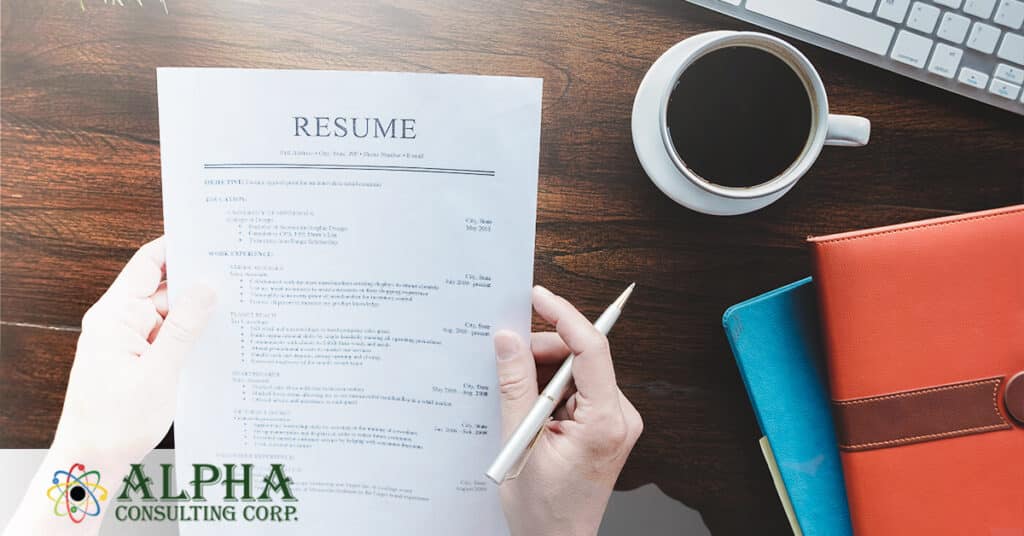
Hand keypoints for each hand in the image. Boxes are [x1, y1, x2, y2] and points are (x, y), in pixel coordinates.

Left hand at [3, 237, 215, 535]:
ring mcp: (127, 341)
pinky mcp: (135, 360)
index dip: (179, 247)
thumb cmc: (115, 423)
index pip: (148, 264)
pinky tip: (213, 344)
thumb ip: (185, 327)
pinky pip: (166, 338)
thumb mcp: (159, 372)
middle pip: (164, 289)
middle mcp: (118, 322)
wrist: (91, 463)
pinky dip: (189, 339)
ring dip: (196, 317)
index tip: (212, 239)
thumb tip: (207, 287)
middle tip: (239, 281)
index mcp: (115, 316)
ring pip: (169, 316)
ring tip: (234, 315)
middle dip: (199, 285)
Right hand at [493, 286, 642, 535]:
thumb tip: (508, 340)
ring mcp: (616, 422)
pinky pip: (578, 390)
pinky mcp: (605, 426)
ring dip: (544, 373)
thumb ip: (515, 386)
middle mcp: (620, 418)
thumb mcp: (521, 443)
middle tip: (508, 358)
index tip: (538, 297)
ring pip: (578, 372)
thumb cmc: (544, 510)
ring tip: (517, 400)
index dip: (564, 316)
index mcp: (606, 422)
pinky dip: (551, 389)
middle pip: (583, 358)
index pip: (592, 350)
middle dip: (544, 351)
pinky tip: (529, 408)